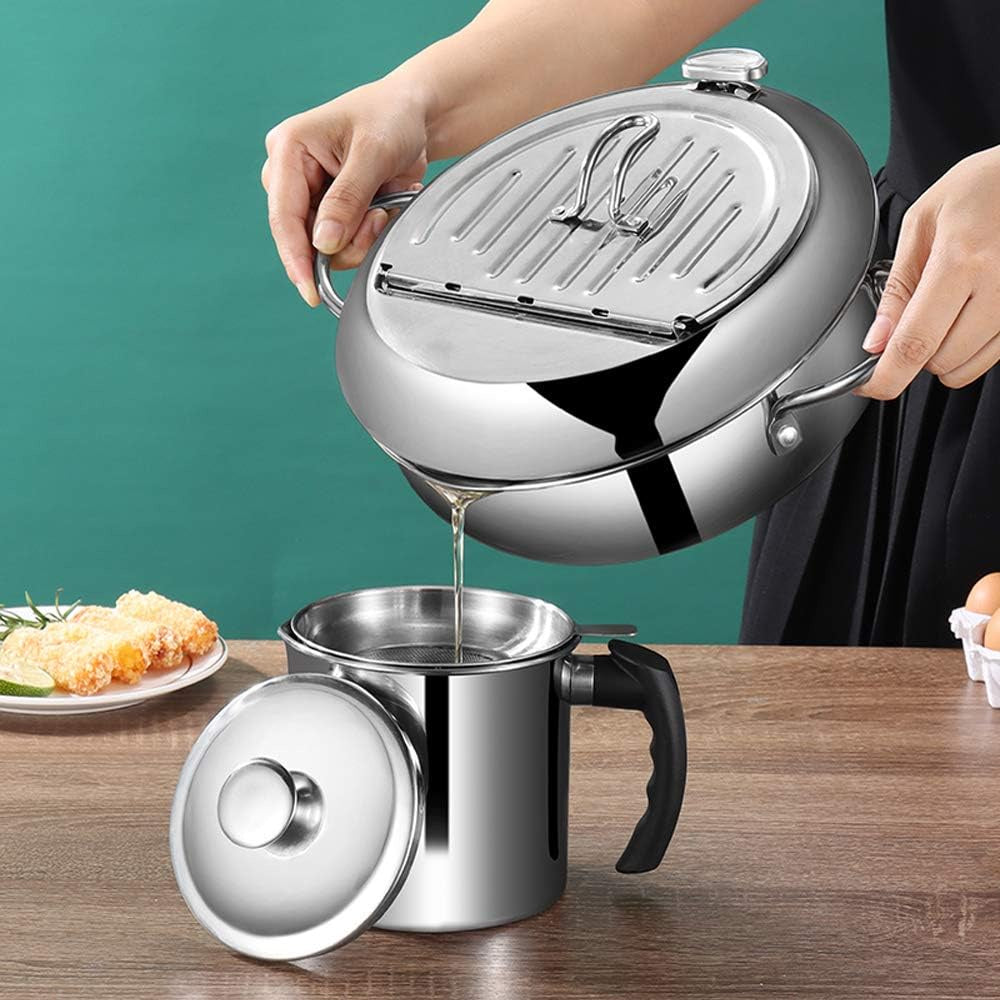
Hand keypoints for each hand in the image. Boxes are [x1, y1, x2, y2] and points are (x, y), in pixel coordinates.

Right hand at [262, 78, 428, 305]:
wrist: (413, 115)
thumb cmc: (391, 116)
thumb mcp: (373, 154)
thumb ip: (347, 199)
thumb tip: (323, 243)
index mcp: (289, 148)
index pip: (283, 215)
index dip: (296, 257)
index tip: (309, 290)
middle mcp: (291, 173)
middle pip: (303, 236)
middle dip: (344, 239)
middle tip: (377, 215)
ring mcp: (309, 193)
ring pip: (324, 245)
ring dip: (359, 238)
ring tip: (382, 206)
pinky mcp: (329, 208)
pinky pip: (342, 241)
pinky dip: (365, 235)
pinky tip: (380, 209)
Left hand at [857, 146, 999, 398]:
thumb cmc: (984, 187)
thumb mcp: (924, 223)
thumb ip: (898, 287)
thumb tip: (877, 339)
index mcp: (961, 260)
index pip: (915, 343)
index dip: (885, 377)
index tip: (868, 386)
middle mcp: (998, 286)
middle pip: (941, 362)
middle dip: (916, 352)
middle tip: (916, 316)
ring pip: (967, 367)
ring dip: (945, 352)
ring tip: (949, 307)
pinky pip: (993, 356)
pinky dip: (972, 348)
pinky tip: (970, 312)